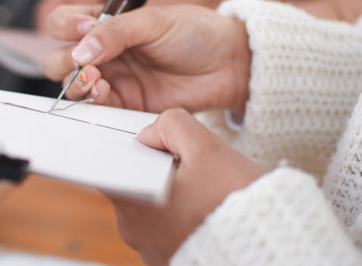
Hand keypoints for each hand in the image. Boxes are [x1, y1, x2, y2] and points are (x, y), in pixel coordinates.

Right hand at [44, 4, 250, 114]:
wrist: (226, 65)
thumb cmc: (194, 33)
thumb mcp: (154, 21)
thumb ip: (115, 32)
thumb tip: (80, 51)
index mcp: (106, 24)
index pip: (64, 22)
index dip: (65, 26)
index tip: (85, 29)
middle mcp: (103, 52)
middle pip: (60, 58)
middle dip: (63, 60)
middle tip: (85, 62)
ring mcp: (113, 79)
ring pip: (73, 86)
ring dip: (76, 83)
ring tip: (97, 80)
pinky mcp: (125, 104)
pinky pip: (96, 107)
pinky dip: (93, 101)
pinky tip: (106, 93)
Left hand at [109, 108, 263, 265]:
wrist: (269, 244)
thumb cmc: (236, 199)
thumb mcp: (206, 147)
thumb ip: (170, 126)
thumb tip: (149, 134)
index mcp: (133, 201)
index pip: (109, 167)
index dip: (128, 150)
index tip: (149, 147)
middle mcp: (132, 230)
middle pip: (132, 183)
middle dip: (155, 169)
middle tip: (188, 167)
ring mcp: (148, 248)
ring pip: (148, 204)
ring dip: (168, 192)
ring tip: (201, 190)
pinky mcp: (165, 258)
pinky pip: (163, 226)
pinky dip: (177, 213)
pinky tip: (203, 208)